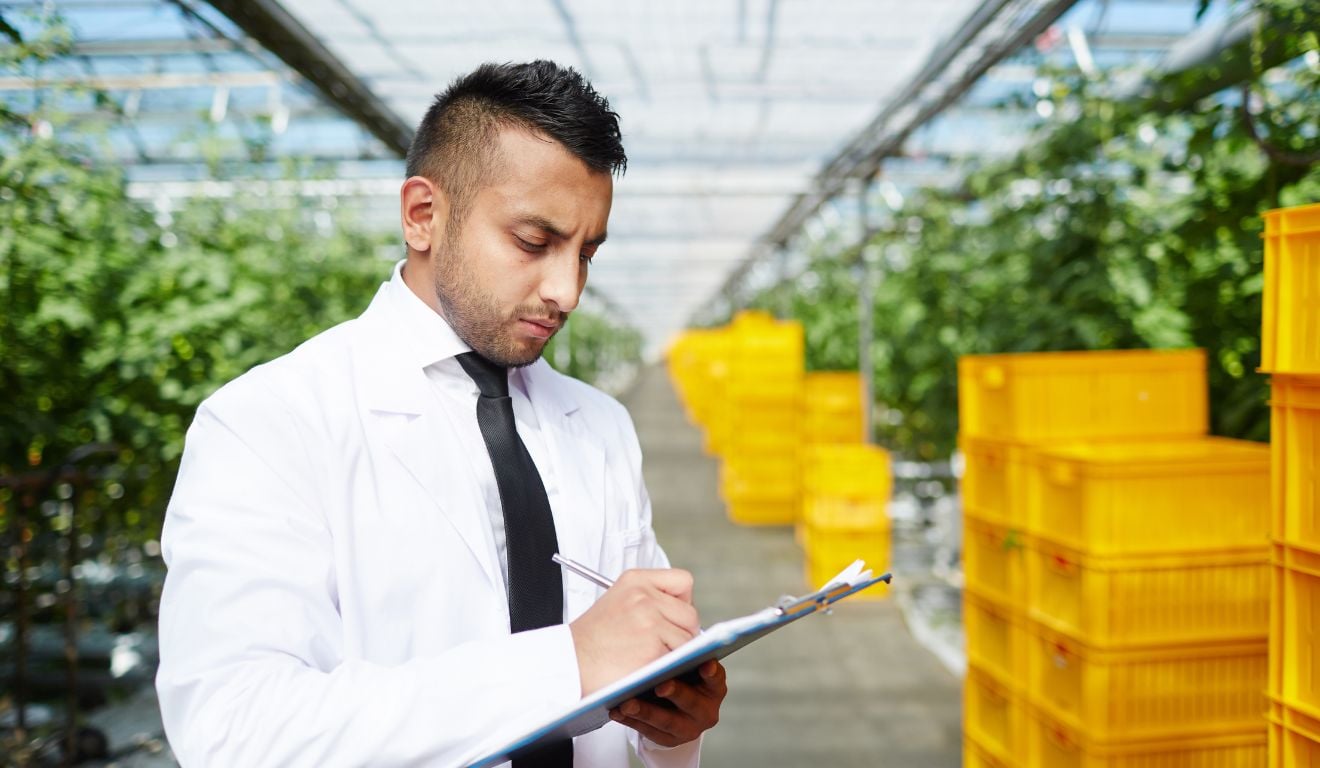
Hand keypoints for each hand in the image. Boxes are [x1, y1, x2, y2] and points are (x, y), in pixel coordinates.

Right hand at [569, 568, 698, 695]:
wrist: (568, 664)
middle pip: (690, 614)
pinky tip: (651, 669)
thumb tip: (687, 615)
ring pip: (688, 638)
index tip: (672, 618)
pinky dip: (670, 668)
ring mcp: (650, 621)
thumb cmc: (592, 641)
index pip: (683, 581)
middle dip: (682, 632)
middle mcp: (644, 596)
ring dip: (676, 653)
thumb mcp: (617, 602)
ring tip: (651, 659)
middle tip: (662, 646)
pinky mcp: (653, 648)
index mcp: (635, 580)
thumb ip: (649, 600)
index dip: (683, 602)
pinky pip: (680, 659)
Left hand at [609, 660, 726, 746]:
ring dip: (645, 712)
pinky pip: (647, 732)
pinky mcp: (668, 740)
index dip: (711, 672)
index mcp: (714, 688)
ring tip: (627, 703)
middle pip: (691, 703)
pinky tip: (617, 711)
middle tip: (660, 685)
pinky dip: (630, 721)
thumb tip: (672, 639)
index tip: (705, 664)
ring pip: (666, 722)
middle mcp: (705, 711)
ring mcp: (688, 728)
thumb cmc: (681, 675)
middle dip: (675, 693)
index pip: (715, 679)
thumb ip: (685, 655)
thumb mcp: (688, 665)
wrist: (675, 705)